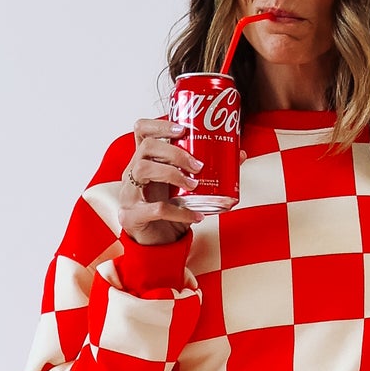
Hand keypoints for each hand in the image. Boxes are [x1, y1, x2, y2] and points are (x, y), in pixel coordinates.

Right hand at [117, 115, 199, 245]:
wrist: (156, 245)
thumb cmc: (169, 212)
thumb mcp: (186, 189)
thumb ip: (207, 173)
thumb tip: (240, 155)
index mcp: (144, 162)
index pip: (142, 131)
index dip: (159, 125)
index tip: (182, 130)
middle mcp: (133, 174)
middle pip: (146, 148)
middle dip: (175, 153)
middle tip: (197, 166)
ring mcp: (129, 194)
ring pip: (143, 170)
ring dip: (172, 174)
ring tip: (193, 185)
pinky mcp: (133, 216)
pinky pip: (156, 209)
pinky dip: (180, 212)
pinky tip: (196, 215)